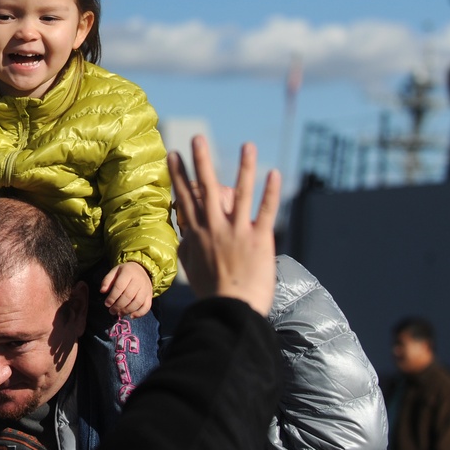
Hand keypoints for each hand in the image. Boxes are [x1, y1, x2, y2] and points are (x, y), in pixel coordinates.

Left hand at [101, 263, 152, 317]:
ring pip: (138, 302)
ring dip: (127, 310)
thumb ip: (107, 280)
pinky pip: (147, 306)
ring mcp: (146, 289)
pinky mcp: (150, 295)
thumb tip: (102, 291)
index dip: (112, 297)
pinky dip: (140, 313)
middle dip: (118, 306)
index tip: (107, 304)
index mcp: (128, 272)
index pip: (119, 286)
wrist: (141, 269)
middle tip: (111, 311)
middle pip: (128, 296)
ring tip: (119, 313)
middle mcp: (139, 280)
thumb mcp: (114, 271)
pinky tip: (131, 316)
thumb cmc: (125, 272)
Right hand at [168, 136, 279, 315]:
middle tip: (197, 138)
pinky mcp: (259, 239)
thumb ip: (187, 249)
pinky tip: (275, 173)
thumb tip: (184, 238)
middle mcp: (214, 228)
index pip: (185, 198)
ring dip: (244, 167)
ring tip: (247, 145)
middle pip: (207, 187)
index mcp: (197, 235)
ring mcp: (237, 231)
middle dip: (201, 161)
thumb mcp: (191, 269)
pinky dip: (271, 192)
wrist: (230, 311)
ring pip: (240, 192)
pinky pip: (265, 211)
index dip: (179, 175)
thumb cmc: (211, 293)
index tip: (174, 155)